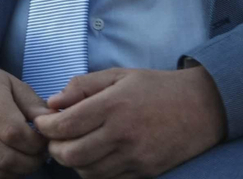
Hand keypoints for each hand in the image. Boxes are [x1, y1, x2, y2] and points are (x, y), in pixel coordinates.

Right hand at [0, 44, 49, 177]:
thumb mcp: (11, 82)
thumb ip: (34, 105)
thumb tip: (54, 125)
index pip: (16, 134)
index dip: (36, 145)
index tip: (43, 142)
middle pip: (6, 157)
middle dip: (30, 163)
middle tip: (37, 156)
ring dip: (14, 172)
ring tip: (21, 160)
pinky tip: (2, 165)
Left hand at [33, 66, 226, 178]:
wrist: (201, 108)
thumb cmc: (155, 87)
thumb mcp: (118, 75)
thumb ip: (82, 86)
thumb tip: (52, 102)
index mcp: (113, 106)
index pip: (65, 125)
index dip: (45, 127)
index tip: (41, 122)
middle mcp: (122, 134)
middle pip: (71, 155)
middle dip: (54, 148)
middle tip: (54, 138)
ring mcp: (135, 157)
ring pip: (87, 171)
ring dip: (73, 161)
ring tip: (74, 145)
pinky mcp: (146, 172)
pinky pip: (108, 178)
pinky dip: (94, 170)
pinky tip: (95, 155)